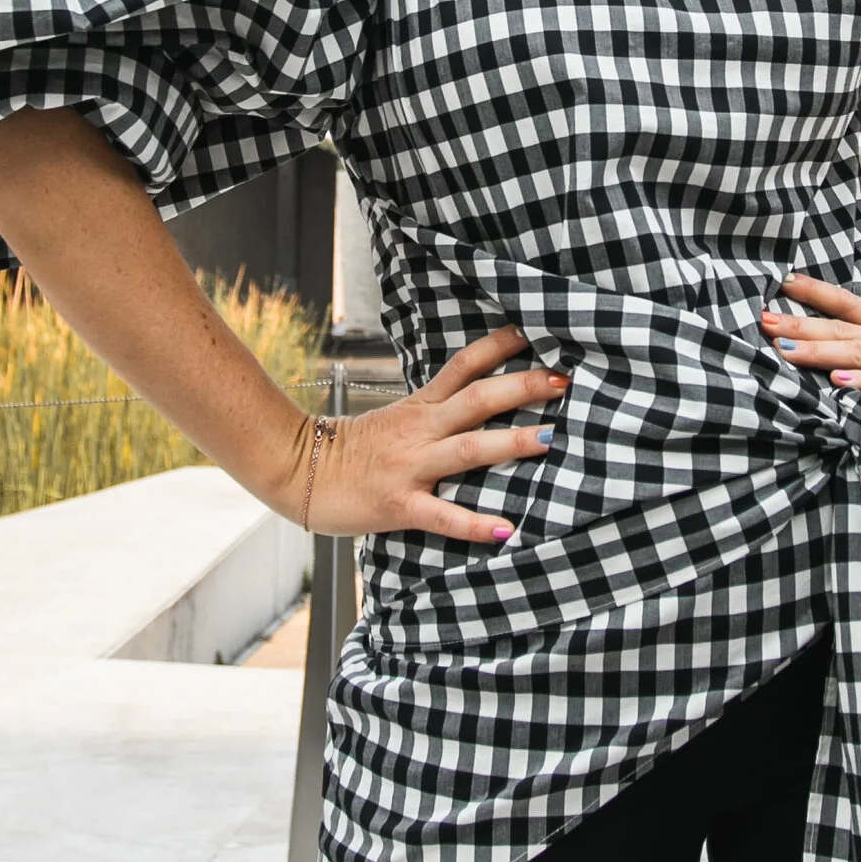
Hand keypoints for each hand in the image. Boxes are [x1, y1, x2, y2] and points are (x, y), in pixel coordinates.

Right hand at [297, 327, 566, 544]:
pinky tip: (505, 530)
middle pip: (477, 399)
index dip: (501, 346)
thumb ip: (433, 413)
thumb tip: (475, 405)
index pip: (464, 366)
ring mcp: (410, 466)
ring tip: (552, 438)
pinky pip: (443, 515)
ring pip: (468, 449)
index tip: (537, 331)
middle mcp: (420, 430)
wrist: (296, 471)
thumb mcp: (395, 420)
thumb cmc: (349, 451)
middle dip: (523, 387)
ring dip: (512, 443)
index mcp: (420, 407)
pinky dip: (475, 524)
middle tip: (564, 379)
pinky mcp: (400, 504)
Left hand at [761, 271, 860, 428]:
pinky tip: (838, 385)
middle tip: (761, 317)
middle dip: (801, 323)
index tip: (779, 283)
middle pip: (844, 328)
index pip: (850, 307)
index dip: (815, 294)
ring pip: (860, 352)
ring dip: (820, 349)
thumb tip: (846, 375)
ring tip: (783, 347)